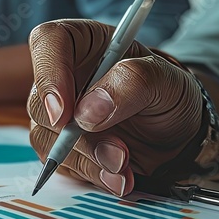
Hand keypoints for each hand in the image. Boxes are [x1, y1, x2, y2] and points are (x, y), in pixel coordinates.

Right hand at [27, 20, 204, 195]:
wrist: (178, 133)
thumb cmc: (168, 94)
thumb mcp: (167, 80)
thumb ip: (132, 82)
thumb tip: (87, 111)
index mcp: (82, 42)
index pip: (48, 42)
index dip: (50, 74)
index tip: (65, 114)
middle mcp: (63, 75)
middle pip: (41, 101)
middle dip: (76, 136)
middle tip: (116, 153)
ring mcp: (59, 113)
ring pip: (48, 139)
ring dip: (88, 160)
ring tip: (125, 168)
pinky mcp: (62, 147)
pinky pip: (61, 165)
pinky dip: (91, 175)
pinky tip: (118, 177)